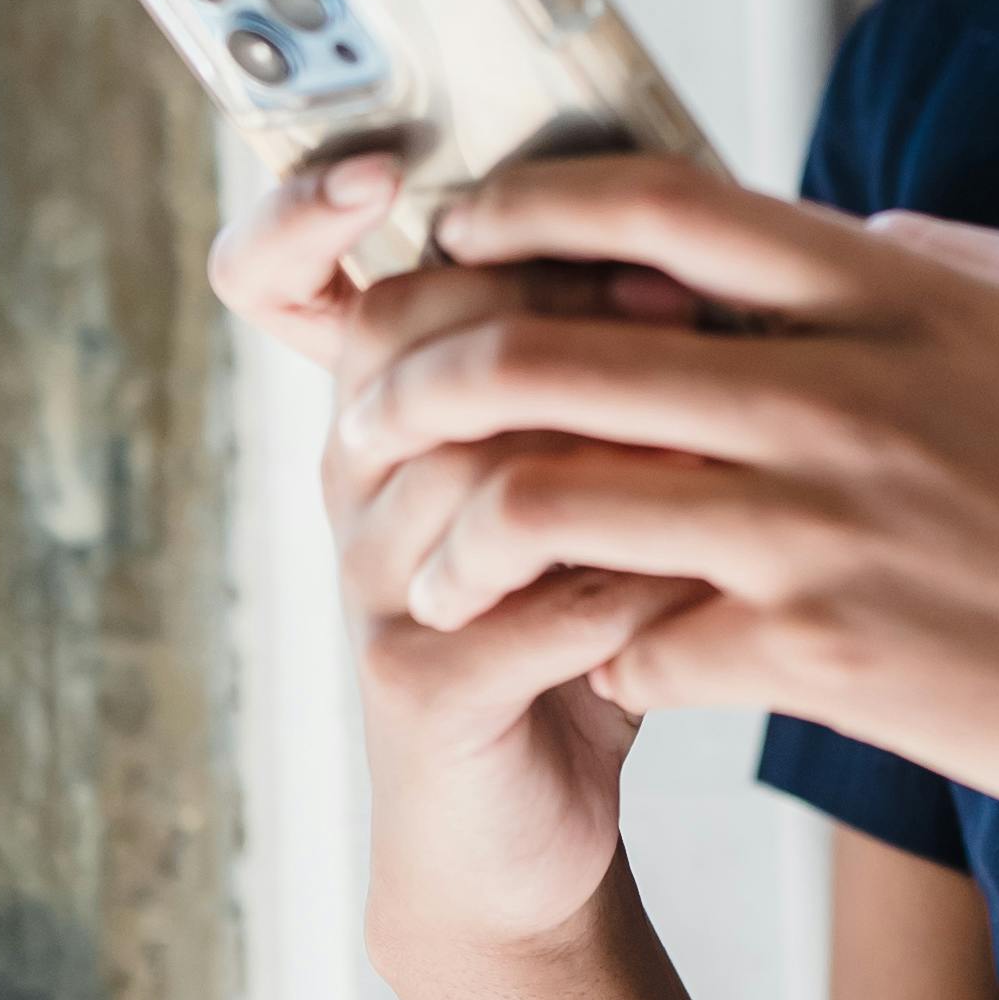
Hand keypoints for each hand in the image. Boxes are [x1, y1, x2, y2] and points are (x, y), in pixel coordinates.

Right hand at [214, 145, 708, 966]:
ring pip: (476, 463)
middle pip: (404, 340)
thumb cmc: (577, 620)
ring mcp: (373, 585)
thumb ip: (608, 357)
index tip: (372, 167)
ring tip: (720, 440)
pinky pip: (526, 600)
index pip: (278, 283)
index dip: (294, 215)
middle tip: (673, 304)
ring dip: (615, 443)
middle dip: (544, 305)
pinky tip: (705, 577)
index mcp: (382, 408)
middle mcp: (354, 482)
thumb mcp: (586, 470)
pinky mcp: (421, 685)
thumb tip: (705, 232)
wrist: (529, 832)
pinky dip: (630, 578)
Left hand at [335, 148, 998, 855]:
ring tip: (439, 544)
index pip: (659, 209)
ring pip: (553, 501)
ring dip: (469, 523)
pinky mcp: (813, 661)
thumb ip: (945, 252)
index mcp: (894, 297)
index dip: (529, 207)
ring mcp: (814, 534)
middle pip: (555, 353)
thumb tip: (839, 228)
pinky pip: (632, 642)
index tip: (463, 227)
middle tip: (391, 399)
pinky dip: (595, 643)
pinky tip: (600, 650)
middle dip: (434, 371)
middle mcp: (835, 401)